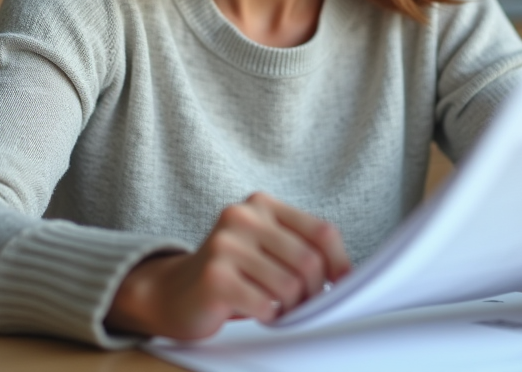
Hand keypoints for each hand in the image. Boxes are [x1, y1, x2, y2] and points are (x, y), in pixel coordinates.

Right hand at [105, 192, 351, 339]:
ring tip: (275, 307)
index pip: (321, 231)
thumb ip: (301, 249)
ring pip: (290, 287)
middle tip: (300, 304)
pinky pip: (265, 304)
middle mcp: (242, 216)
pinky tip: (256, 311)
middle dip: (313, 293)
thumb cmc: (232, 274)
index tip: (342, 285)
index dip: (340, 263)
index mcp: (261, 204)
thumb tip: (349, 275)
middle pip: (309, 261)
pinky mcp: (214, 276)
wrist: (172, 293)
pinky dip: (269, 316)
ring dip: (290, 308)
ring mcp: (225, 244)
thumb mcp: (267, 249)